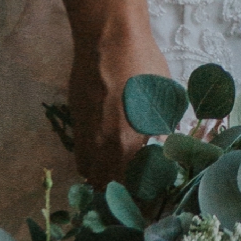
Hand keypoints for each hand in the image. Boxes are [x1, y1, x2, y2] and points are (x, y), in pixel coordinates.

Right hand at [68, 30, 170, 187]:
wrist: (108, 40)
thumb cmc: (144, 64)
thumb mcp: (165, 98)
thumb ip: (162, 130)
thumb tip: (165, 148)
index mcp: (130, 144)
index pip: (132, 188)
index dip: (140, 199)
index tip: (148, 200)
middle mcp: (104, 146)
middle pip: (106, 185)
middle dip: (119, 193)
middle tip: (132, 191)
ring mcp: (85, 135)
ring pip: (89, 173)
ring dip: (102, 179)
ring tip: (116, 176)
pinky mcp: (75, 122)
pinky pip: (81, 154)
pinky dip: (91, 161)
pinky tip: (104, 153)